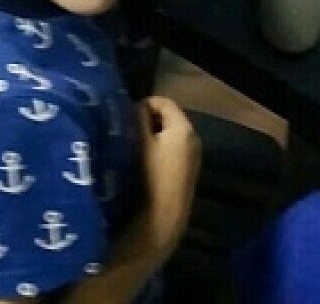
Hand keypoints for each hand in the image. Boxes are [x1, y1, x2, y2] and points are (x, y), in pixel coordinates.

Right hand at [140, 96, 201, 258]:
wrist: (164, 217)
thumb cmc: (150, 176)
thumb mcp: (139, 142)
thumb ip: (136, 119)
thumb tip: (134, 106)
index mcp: (184, 128)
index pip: (163, 102)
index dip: (143, 104)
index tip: (125, 117)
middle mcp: (194, 139)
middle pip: (168, 117)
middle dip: (147, 120)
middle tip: (127, 130)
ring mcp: (193, 156)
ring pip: (169, 134)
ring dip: (152, 135)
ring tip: (133, 145)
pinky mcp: (188, 171)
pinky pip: (173, 149)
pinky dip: (159, 149)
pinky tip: (144, 162)